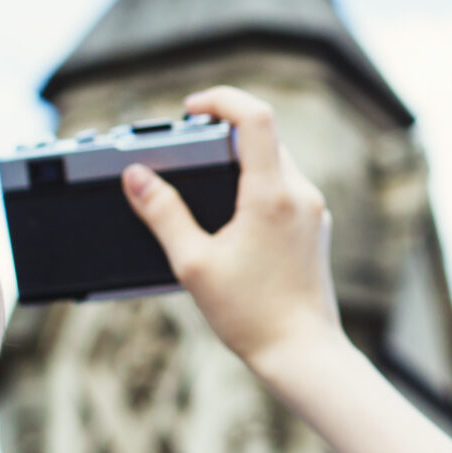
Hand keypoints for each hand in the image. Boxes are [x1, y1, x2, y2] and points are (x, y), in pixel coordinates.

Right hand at [121, 86, 342, 369]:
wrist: (301, 352)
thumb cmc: (250, 315)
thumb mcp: (193, 264)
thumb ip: (162, 214)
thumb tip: (136, 177)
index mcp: (271, 195)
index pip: (255, 117)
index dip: (222, 100)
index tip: (192, 109)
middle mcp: (300, 194)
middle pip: (265, 136)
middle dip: (225, 132)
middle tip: (189, 146)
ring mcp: (313, 210)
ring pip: (278, 161)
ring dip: (242, 159)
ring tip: (206, 181)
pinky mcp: (316, 227)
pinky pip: (286, 187)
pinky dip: (258, 185)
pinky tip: (232, 216)